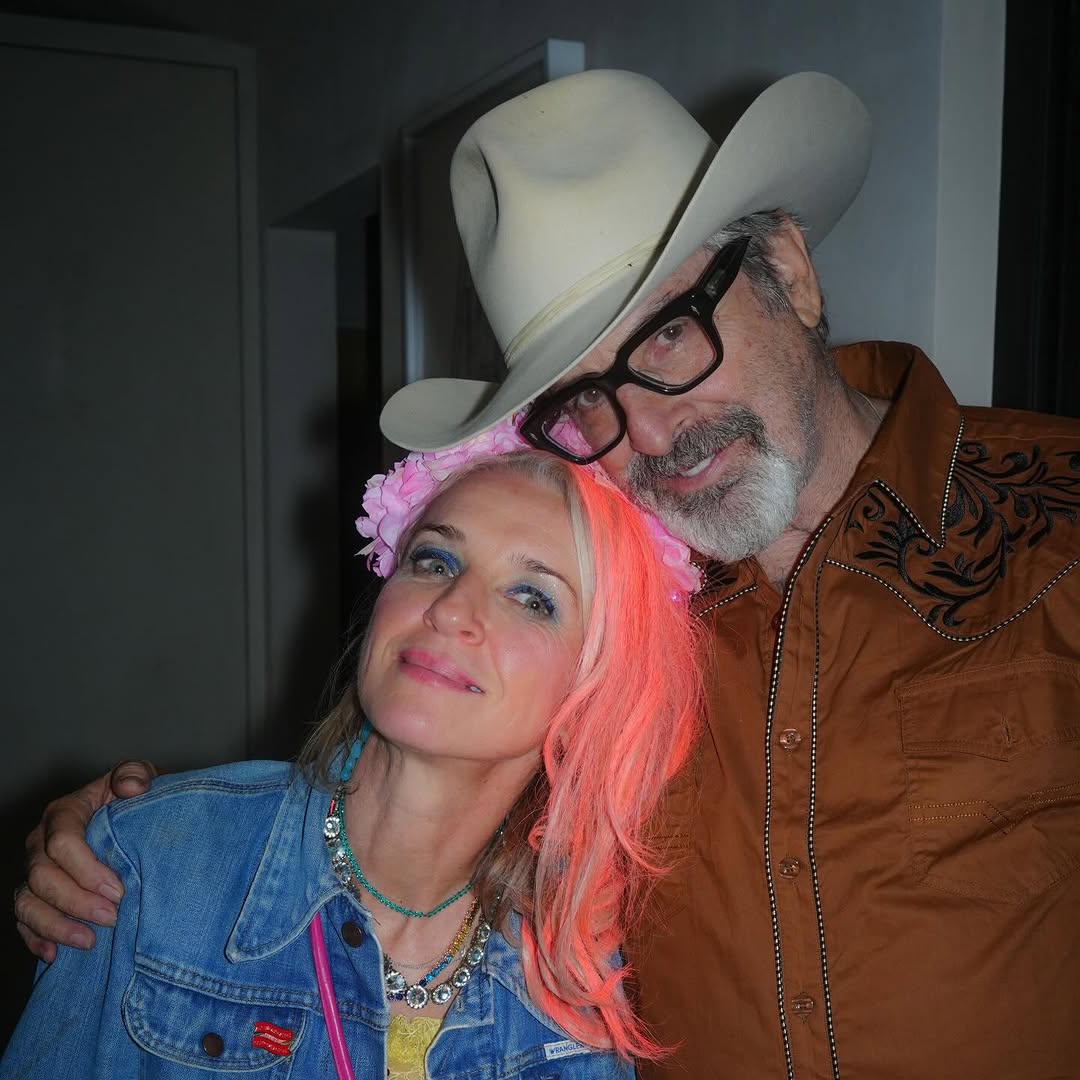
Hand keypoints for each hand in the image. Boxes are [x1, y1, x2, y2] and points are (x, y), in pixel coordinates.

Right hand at [16, 760, 156, 961]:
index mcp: (63, 812)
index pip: (62, 842)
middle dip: (76, 902)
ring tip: (89, 942)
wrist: (130, 815)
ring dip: (55, 926)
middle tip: (112, 918)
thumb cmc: (133, 797)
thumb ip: (135, 774)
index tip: (118, 889)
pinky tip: (54, 955)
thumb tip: (130, 786)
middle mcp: (40, 842)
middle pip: (42, 877)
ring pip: (27, 902)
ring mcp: (34, 870)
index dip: (86, 869)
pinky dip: (35, 939)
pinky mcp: (35, 895)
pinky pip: (23, 920)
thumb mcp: (140, 776)